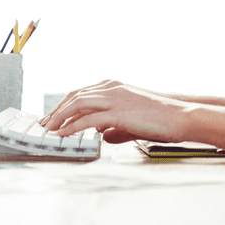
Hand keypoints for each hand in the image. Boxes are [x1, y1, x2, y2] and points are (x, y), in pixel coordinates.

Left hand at [38, 80, 190, 143]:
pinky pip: (88, 119)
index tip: (52, 117)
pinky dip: (72, 126)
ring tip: (48, 130)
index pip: (81, 93)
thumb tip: (103, 136)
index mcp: (114, 87)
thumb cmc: (160, 119)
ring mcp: (114, 99)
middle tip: (43, 124)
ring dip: (59, 118)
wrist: (180, 116)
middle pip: (75, 97)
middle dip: (56, 110)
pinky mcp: (118, 112)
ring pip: (77, 105)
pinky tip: (62, 134)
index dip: (64, 105)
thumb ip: (115, 128)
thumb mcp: (132, 122)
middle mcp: (111, 89)